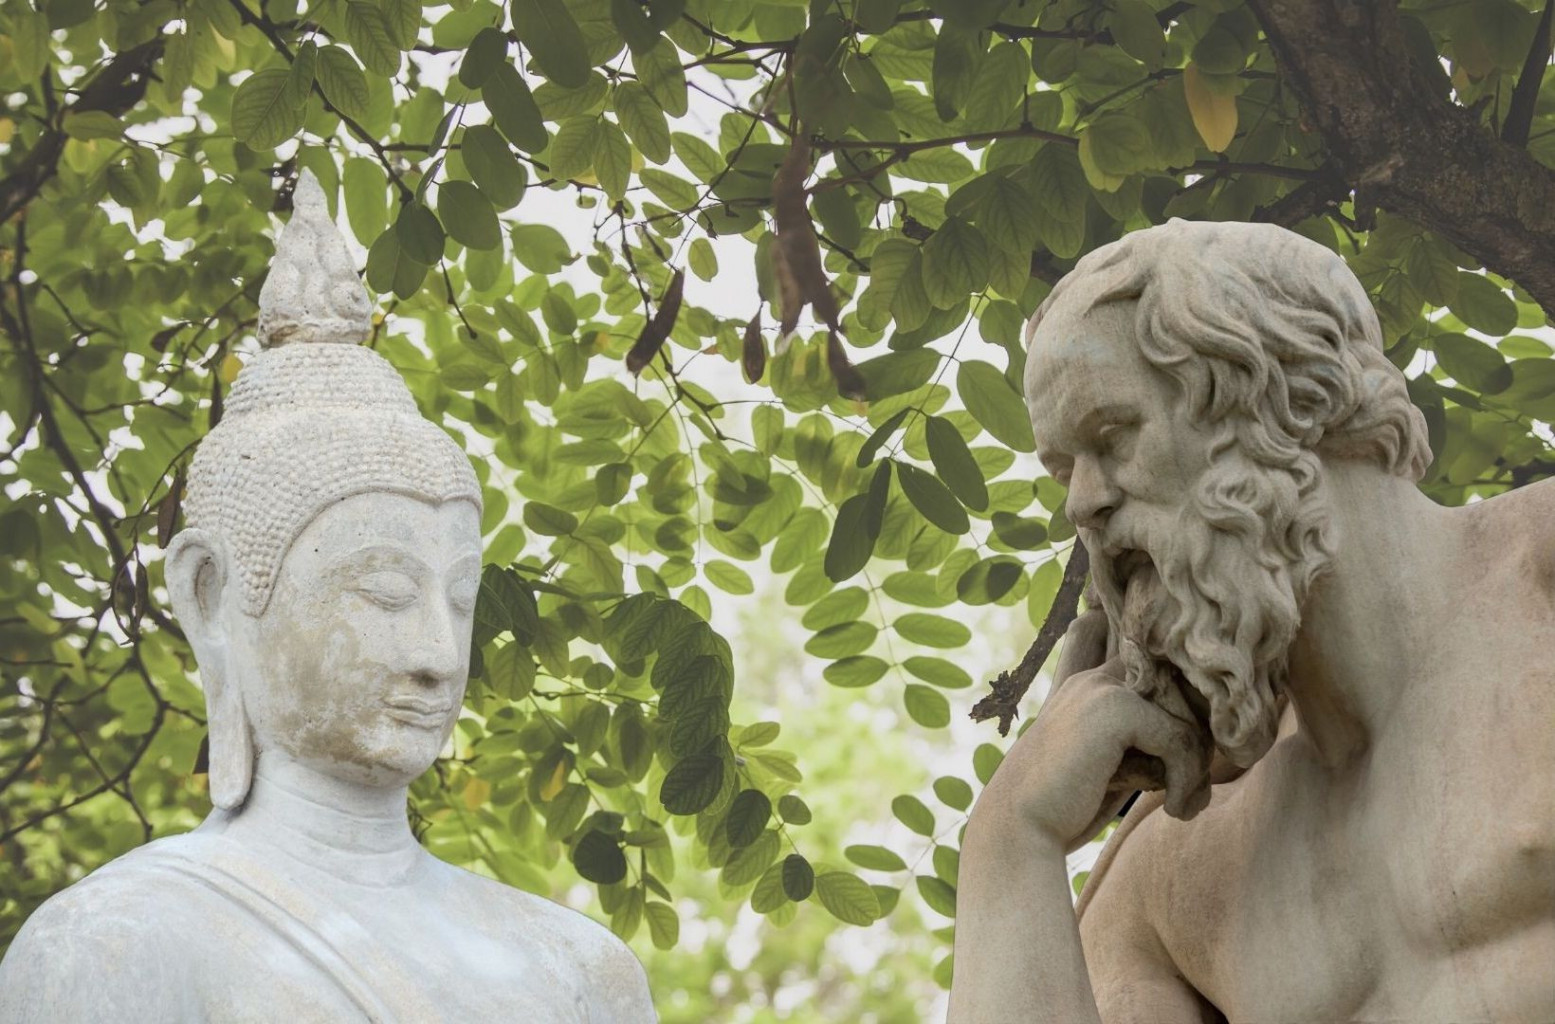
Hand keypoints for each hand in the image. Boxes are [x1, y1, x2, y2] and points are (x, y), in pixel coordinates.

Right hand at [976, 616, 1212, 851]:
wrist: (1020, 827)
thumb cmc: (1066, 804)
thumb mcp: (1112, 761)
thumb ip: (1147, 735)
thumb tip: (1210, 734)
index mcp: (1091, 683)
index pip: (1152, 660)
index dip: (1182, 691)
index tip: (1189, 746)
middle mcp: (1097, 676)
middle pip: (1184, 687)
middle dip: (1199, 739)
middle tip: (1190, 788)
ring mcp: (1103, 687)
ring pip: (1189, 715)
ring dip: (1196, 766)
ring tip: (1181, 801)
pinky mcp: (1114, 709)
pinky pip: (1180, 739)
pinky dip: (1186, 780)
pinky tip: (1170, 807)